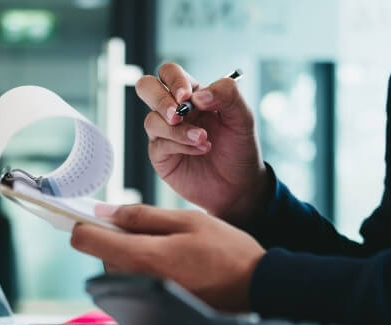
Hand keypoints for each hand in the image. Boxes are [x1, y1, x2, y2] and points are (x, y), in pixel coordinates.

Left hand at [71, 204, 265, 311]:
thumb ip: (142, 216)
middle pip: (102, 254)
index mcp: (142, 257)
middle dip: (116, 236)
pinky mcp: (151, 309)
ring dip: (131, 253)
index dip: (83, 223)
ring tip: (168, 247)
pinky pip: (133, 283)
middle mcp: (135, 282)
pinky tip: (172, 265)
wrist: (255, 288)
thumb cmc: (227, 252)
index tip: (90, 214)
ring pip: (117, 268)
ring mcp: (142, 300)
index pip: (85, 241)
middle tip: (151, 228)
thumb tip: (105, 211)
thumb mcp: (187, 220)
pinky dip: (143, 270)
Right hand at [135, 63, 270, 225]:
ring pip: (151, 120)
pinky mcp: (161, 155)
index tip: (187, 95)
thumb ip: (227, 95)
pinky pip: (159, 144)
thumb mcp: (243, 118)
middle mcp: (174, 111)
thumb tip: (198, 94)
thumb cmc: (240, 149)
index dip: (174, 80)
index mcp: (192, 95)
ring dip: (178, 130)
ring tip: (203, 139)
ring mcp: (164, 133)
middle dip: (160, 99)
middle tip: (178, 113)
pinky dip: (180, 145)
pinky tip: (200, 150)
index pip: (170, 73)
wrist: (239, 185)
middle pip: (147, 88)